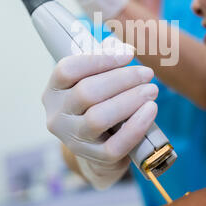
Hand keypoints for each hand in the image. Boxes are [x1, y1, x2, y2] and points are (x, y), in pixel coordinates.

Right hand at [42, 38, 157, 188]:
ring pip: (98, 119)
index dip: (100, 59)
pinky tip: (151, 110)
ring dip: (130, 101)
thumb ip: (104, 61)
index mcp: (54, 90)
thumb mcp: (94, 80)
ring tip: (152, 90)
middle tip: (147, 74)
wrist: (98, 146)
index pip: (68, 69)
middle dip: (122, 79)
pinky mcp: (92, 157)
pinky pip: (114, 146)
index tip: (129, 54)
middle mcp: (57, 115)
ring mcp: (72, 139)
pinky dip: (136, 127)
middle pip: (86, 92)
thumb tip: (122, 47)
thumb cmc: (98, 103)